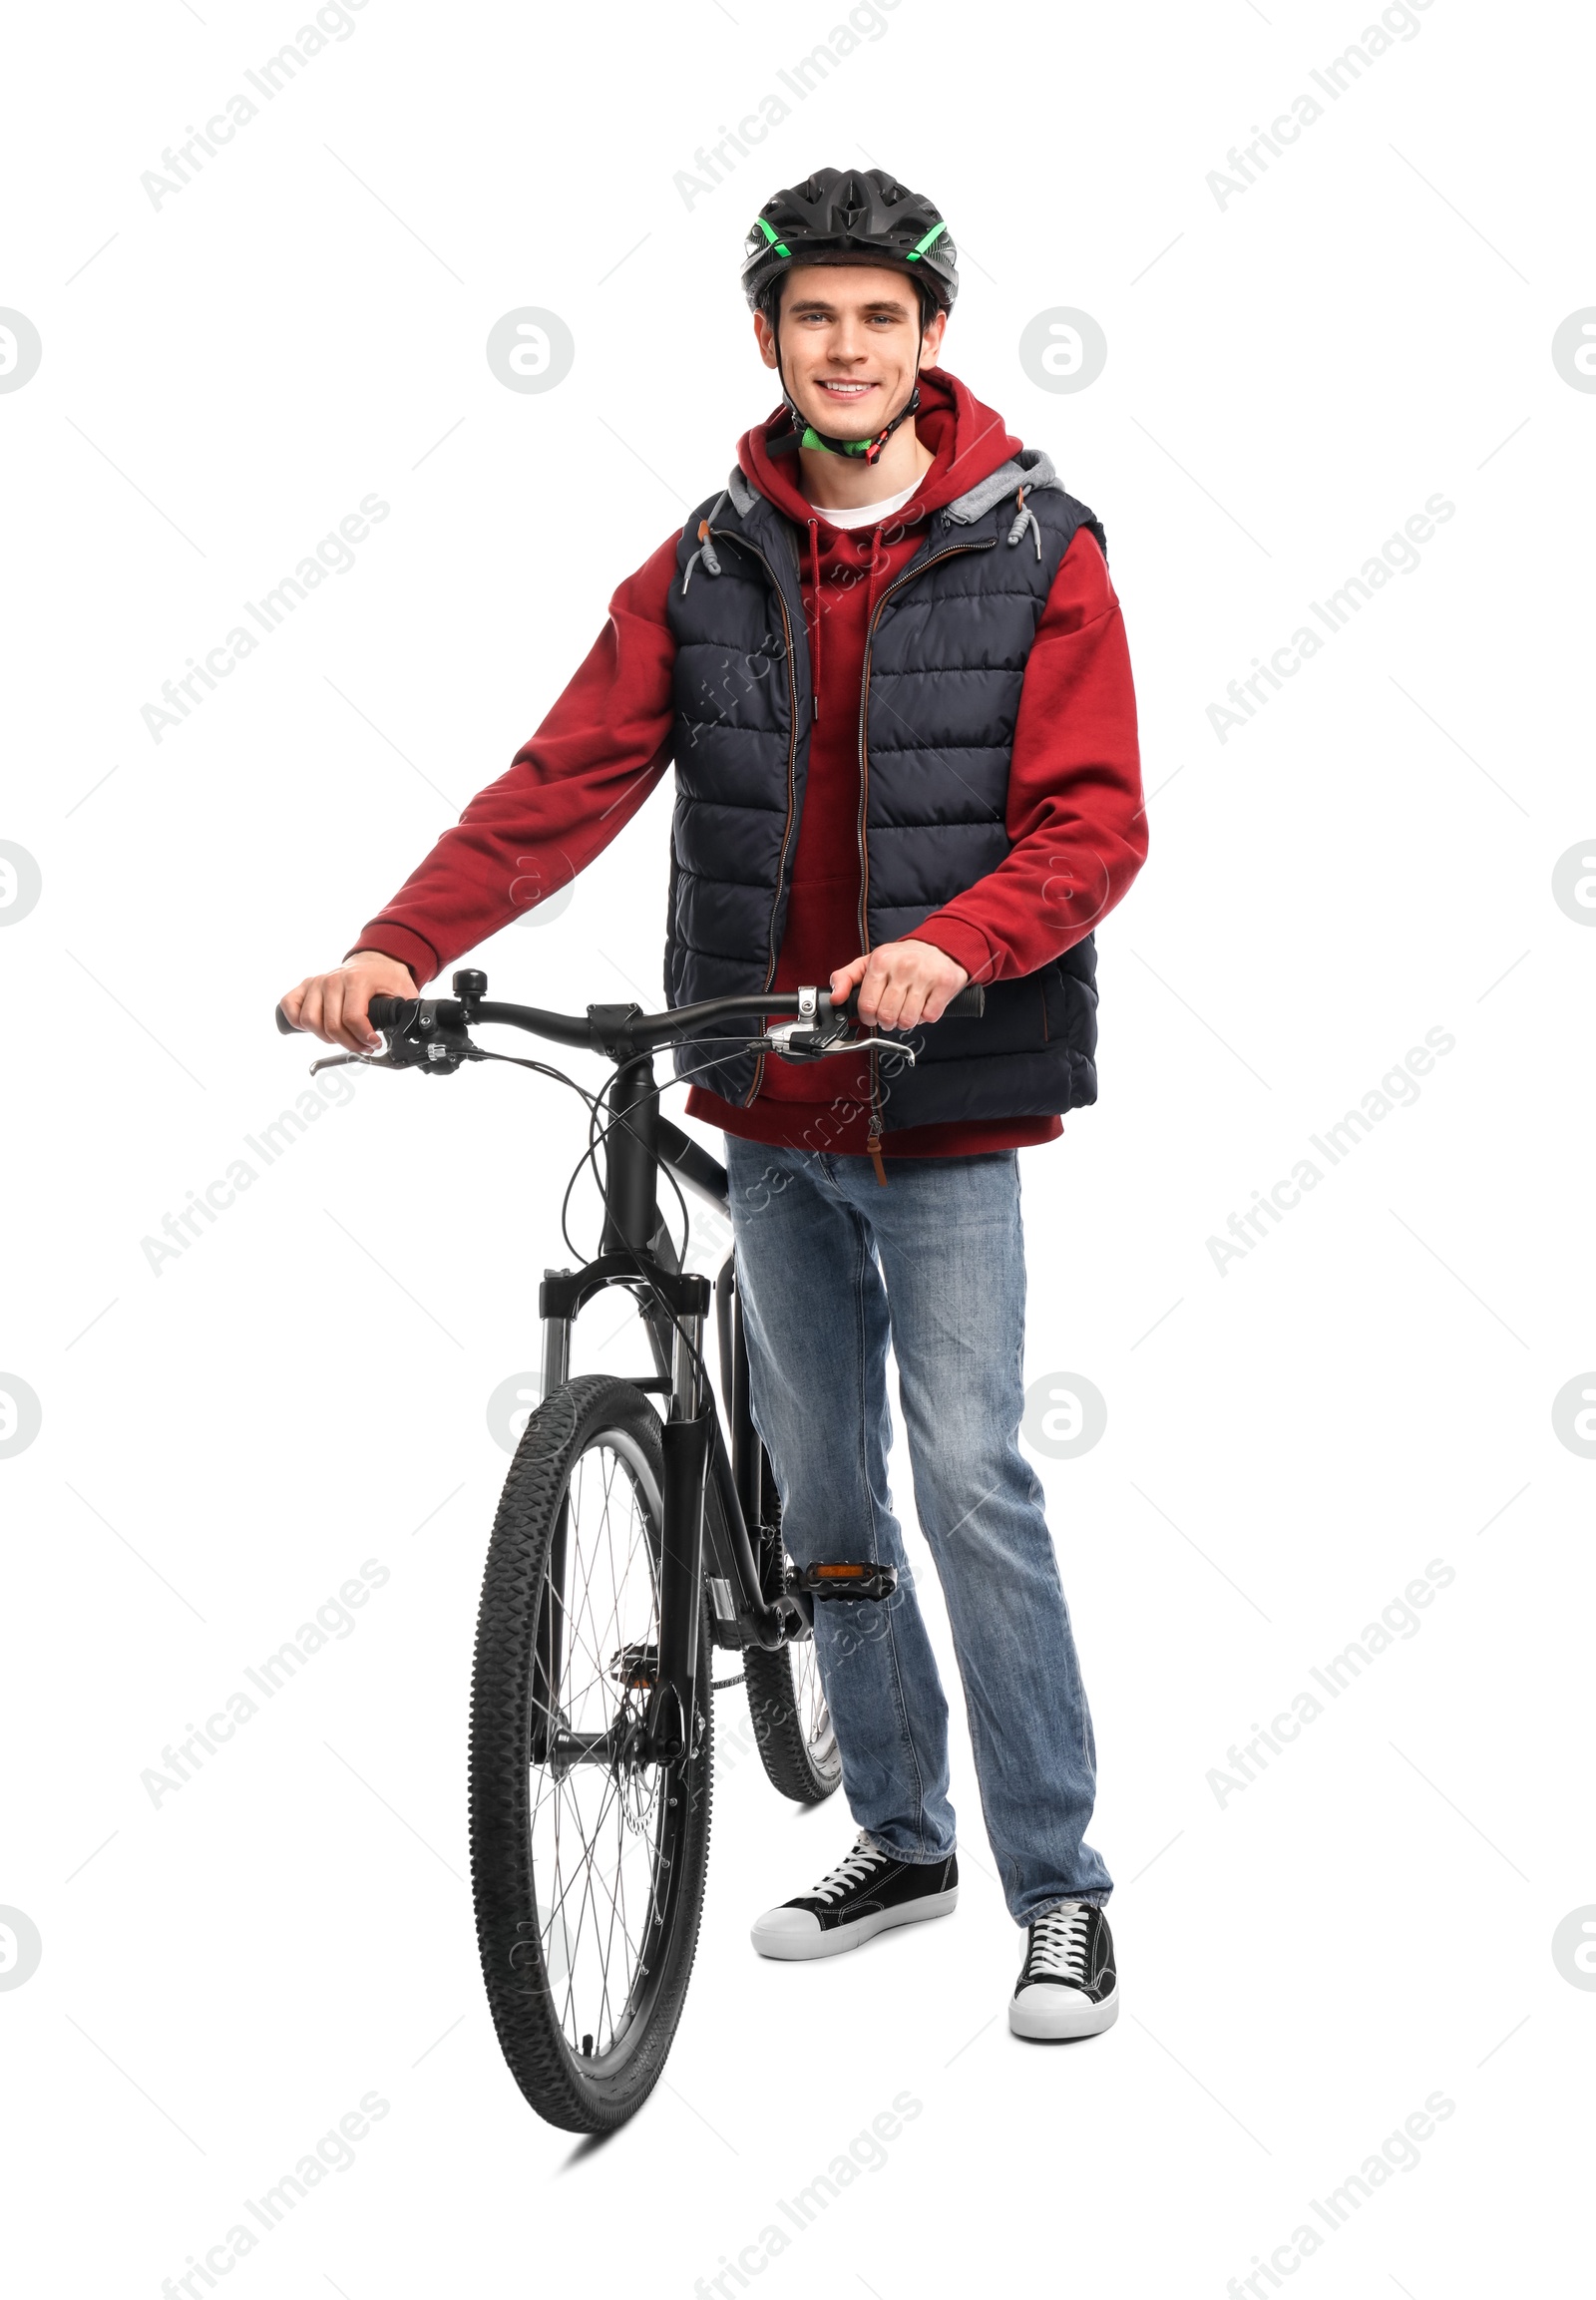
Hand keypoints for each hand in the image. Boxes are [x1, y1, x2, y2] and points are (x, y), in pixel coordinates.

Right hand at [280, 950, 417, 1051]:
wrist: (376, 961)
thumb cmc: (387, 979)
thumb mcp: (404, 992)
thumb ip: (406, 1011)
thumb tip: (411, 1030)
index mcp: (358, 980)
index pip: (352, 1018)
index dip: (363, 1039)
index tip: (374, 1044)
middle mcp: (333, 979)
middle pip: (331, 1026)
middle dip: (349, 1044)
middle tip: (363, 1046)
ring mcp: (317, 982)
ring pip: (309, 1022)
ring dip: (326, 1038)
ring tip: (343, 1037)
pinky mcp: (305, 986)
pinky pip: (290, 1007)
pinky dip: (298, 1022)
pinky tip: (318, 1027)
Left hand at [830, 940, 968, 1032]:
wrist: (939, 945)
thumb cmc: (902, 958)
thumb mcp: (869, 962)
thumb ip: (845, 978)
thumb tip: (835, 998)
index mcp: (881, 961)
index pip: (867, 1005)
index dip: (868, 1017)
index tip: (873, 1015)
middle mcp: (903, 967)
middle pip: (886, 1016)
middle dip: (887, 1022)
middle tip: (891, 1015)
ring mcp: (926, 975)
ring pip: (908, 1020)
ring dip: (906, 1022)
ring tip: (907, 1010)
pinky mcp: (945, 984)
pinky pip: (929, 1017)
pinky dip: (925, 1017)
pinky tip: (923, 1005)